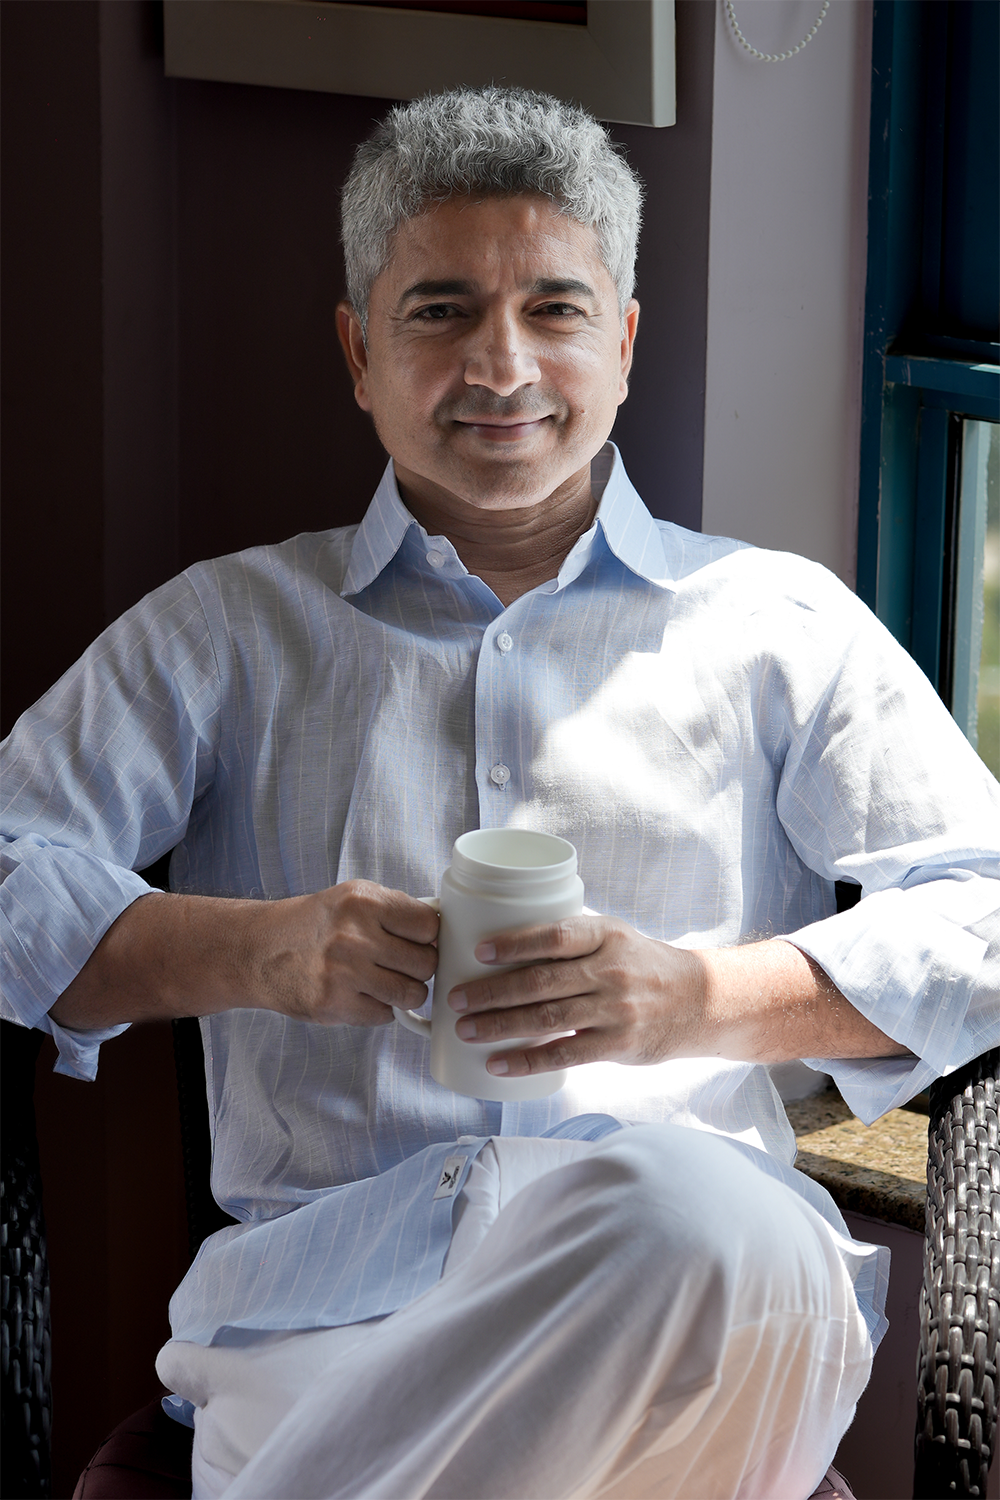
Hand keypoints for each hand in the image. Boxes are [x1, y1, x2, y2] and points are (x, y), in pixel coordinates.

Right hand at [251, 881, 438, 1026]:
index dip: (429, 936)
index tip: (419, 940)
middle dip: (418, 966)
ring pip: (412, 993)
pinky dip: (379, 1009)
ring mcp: (344, 973)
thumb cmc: (313, 924)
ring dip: (404, 991)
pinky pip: (385, 1016)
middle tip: (399, 962)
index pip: (429, 925)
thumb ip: (395, 911)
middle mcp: (354, 936)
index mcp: (363, 901)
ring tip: (384, 980)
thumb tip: (442, 932)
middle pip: (426, 962)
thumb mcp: (352, 899)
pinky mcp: (334, 1005)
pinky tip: (360, 994)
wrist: (258, 951)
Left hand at [445, 915, 706, 1077]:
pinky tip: (499, 1064)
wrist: (699, 1001)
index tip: (479, 951)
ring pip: (547, 1020)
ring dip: (500, 1026)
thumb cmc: (642, 964)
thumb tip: (504, 940)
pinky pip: (564, 1055)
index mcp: (607, 935)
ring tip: (466, 1029)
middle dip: (492, 992)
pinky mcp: (617, 1045)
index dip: (515, 943)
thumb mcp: (615, 936)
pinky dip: (527, 1061)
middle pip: (541, 982)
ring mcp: (615, 1010)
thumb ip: (571, 939)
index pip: (556, 936)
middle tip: (455, 999)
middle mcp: (611, 971)